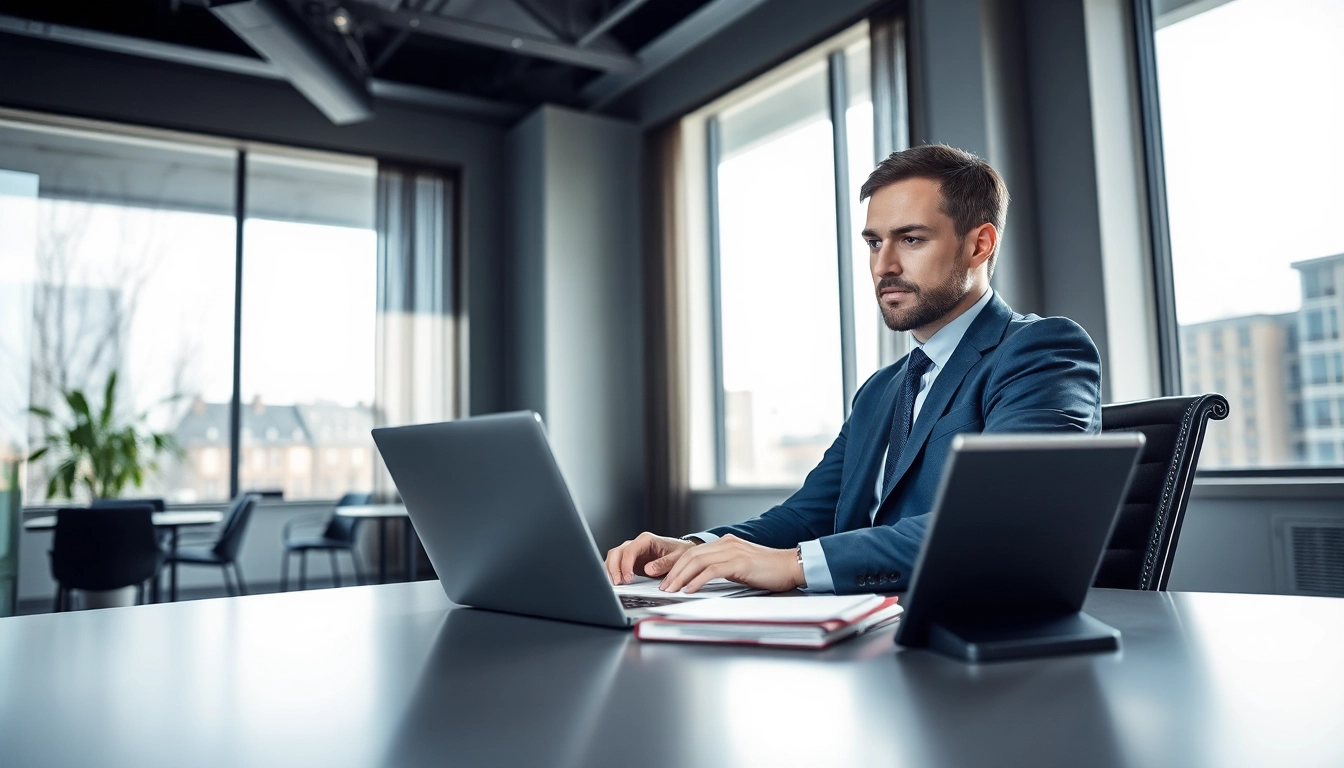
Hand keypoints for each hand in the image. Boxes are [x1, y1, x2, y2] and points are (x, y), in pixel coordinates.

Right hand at [605, 532, 695, 584]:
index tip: (628, 579)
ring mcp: (631, 553)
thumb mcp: (677, 558)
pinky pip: (616, 565)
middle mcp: (636, 544)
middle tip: (618, 583)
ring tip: (616, 584)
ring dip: (611, 571)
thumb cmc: (679, 552)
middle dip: (614, 568)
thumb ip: (663, 563)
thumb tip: (648, 569)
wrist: (682, 552)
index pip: (630, 550)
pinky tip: (615, 582)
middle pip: (617, 553)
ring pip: (613, 558)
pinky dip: (613, 573)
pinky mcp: (630, 562)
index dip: (626, 565)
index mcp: (646, 540)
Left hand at [658, 534, 803, 593]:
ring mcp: (733, 551)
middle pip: (691, 555)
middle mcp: (727, 543)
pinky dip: (697, 580)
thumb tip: (704, 579)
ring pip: (697, 561)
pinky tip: (690, 589)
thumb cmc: (769, 569)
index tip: (666, 578)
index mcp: (726, 543)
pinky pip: (712, 571)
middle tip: (663, 586)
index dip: (676, 564)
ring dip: (680, 576)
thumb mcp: (741, 566)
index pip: (693, 551)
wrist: (791, 566)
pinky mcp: (739, 562)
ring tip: (671, 589)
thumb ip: (724, 568)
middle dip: (673, 571)